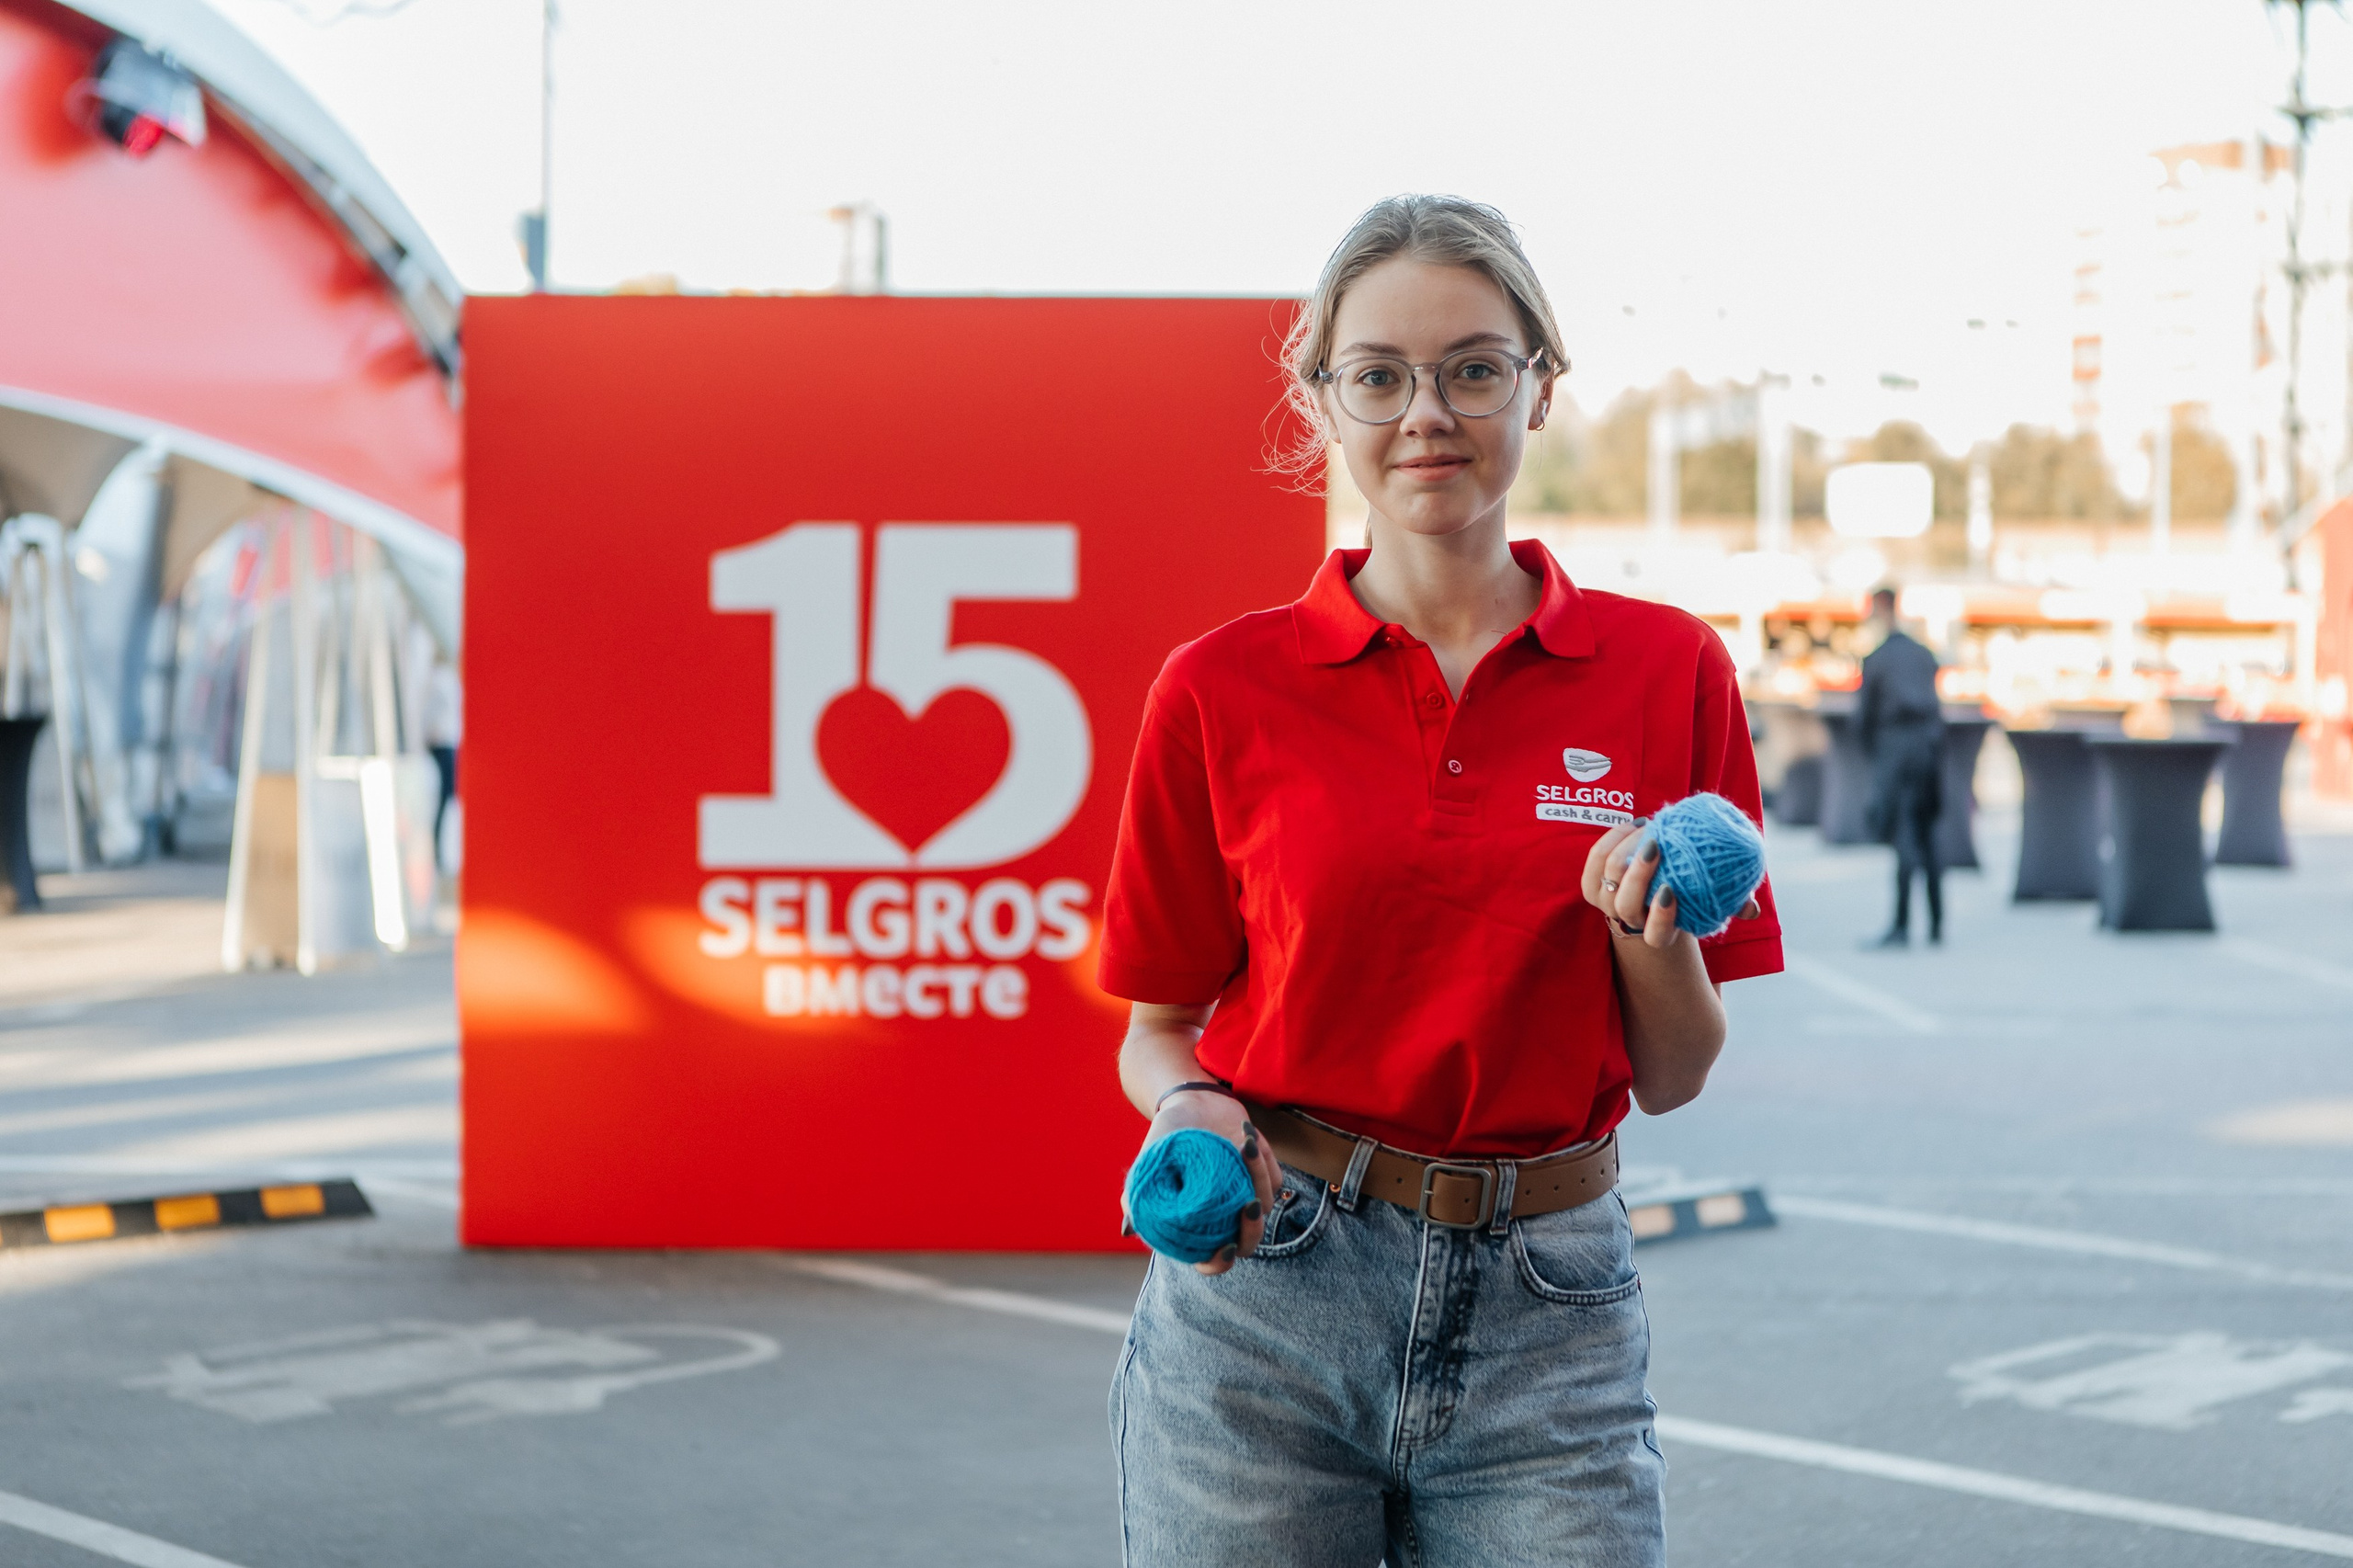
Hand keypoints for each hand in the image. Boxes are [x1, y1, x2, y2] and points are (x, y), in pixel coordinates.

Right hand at [1125, 1088, 1278, 1275]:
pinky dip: (1262, 1160)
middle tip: (1247, 1205)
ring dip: (1256, 1176)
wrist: (1192, 1102)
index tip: (1224, 1247)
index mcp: (1198, 1225)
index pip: (1211, 1262)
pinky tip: (1245, 1135)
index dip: (1218, 1262)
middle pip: (1247, 1242)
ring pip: (1263, 1204)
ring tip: (1243, 1144)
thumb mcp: (1148, 1164)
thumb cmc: (1168, 1138)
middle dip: (1251, 1229)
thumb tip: (1128, 1229)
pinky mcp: (1265, 1175)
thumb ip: (1136, 1196)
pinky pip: (1274, 1178)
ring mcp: (1247, 1196)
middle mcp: (1225, 1217)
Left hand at [1581, 823, 1760, 950]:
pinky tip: (1633, 826)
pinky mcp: (1591, 884)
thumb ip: (1732, 904)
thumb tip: (1751, 909)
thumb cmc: (1687, 894)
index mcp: (1658, 933)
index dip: (1660, 917)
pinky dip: (1612, 839)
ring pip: (1609, 876)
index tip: (1669, 891)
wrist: (1648, 892)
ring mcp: (1606, 903)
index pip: (1656, 936)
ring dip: (1626, 848)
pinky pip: (1595, 860)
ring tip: (1649, 827)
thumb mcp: (1709, 901)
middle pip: (1625, 904)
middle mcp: (1628, 921)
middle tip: (1655, 844)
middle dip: (1638, 874)